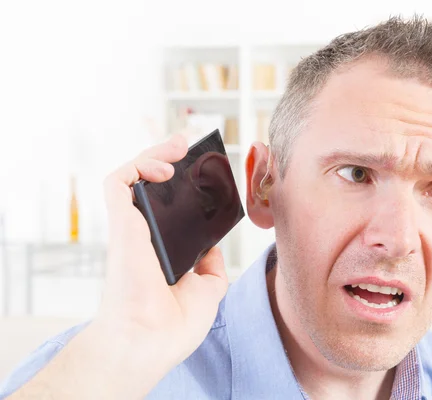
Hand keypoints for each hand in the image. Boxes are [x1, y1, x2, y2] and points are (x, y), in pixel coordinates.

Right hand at [7, 135, 228, 399]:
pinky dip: (138, 166)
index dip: (180, 186)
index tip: (200, 170)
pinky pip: (117, 183)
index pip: (167, 207)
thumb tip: (211, 249)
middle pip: (148, 185)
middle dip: (164, 158)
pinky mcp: (121, 223)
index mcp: (162, 250)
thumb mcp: (208, 290)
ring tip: (177, 146)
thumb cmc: (173, 325)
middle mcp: (143, 235)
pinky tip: (165, 168)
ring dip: (153, 154)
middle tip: (184, 145)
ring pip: (131, 176)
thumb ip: (211, 267)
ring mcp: (131, 227)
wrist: (151, 340)